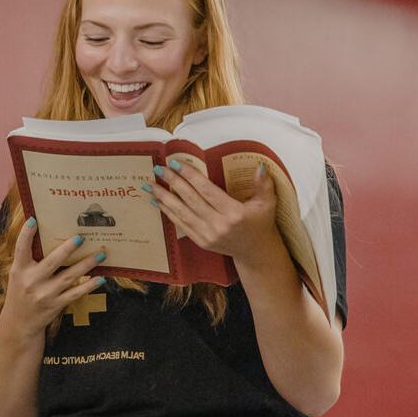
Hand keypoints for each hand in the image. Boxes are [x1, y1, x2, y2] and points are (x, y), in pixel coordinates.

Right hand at [0, 218, 106, 339]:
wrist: (20, 323)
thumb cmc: (20, 292)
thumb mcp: (18, 274)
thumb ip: (28, 259)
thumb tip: (46, 236)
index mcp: (19, 270)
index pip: (21, 249)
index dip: (26, 234)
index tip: (34, 220)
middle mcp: (32, 282)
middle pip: (51, 262)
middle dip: (67, 250)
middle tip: (80, 237)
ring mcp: (45, 295)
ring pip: (69, 277)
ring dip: (86, 265)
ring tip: (100, 254)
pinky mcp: (56, 305)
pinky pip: (75, 293)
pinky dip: (89, 285)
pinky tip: (100, 278)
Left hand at [146, 159, 280, 262]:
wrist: (255, 252)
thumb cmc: (261, 223)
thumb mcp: (267, 203)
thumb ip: (264, 184)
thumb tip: (259, 166)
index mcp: (234, 213)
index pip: (207, 190)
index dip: (190, 176)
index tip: (176, 164)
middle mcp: (218, 225)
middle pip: (190, 199)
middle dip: (172, 183)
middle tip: (158, 169)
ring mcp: (207, 235)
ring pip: (181, 212)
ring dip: (163, 198)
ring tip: (150, 185)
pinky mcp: (200, 241)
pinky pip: (180, 224)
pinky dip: (167, 212)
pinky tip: (156, 201)